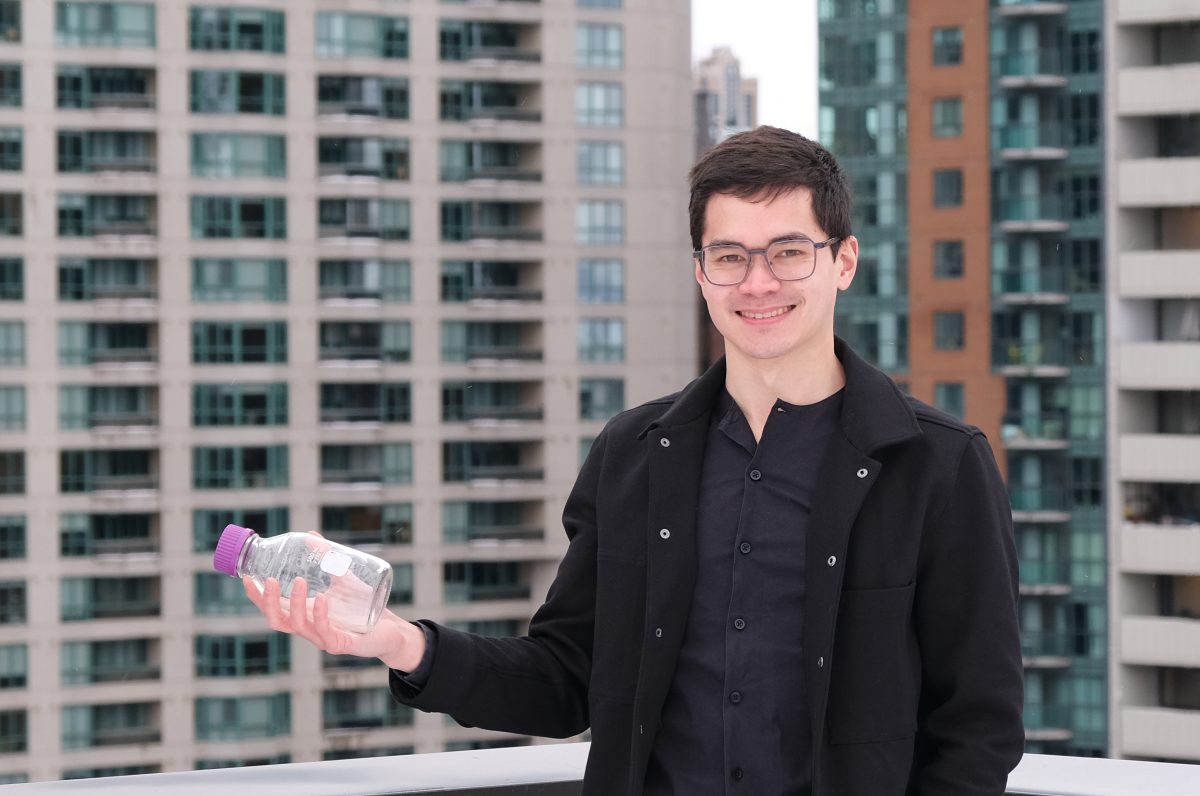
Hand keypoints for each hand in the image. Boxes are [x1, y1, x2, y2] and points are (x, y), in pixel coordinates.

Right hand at [241, 533, 426, 671]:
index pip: (273, 608)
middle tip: (269, 580)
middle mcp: (309, 628)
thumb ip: (327, 559)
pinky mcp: (340, 644)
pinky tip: (322, 599)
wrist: (390, 629)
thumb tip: (310, 536)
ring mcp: (323, 638)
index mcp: (304, 614)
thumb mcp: (343, 578)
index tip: (246, 577)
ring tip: (300, 581)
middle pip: (277, 621)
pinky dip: (320, 615)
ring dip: (295, 603)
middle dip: (268, 602)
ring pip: (298, 626)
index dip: (257, 596)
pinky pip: (325, 632)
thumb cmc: (362, 606)